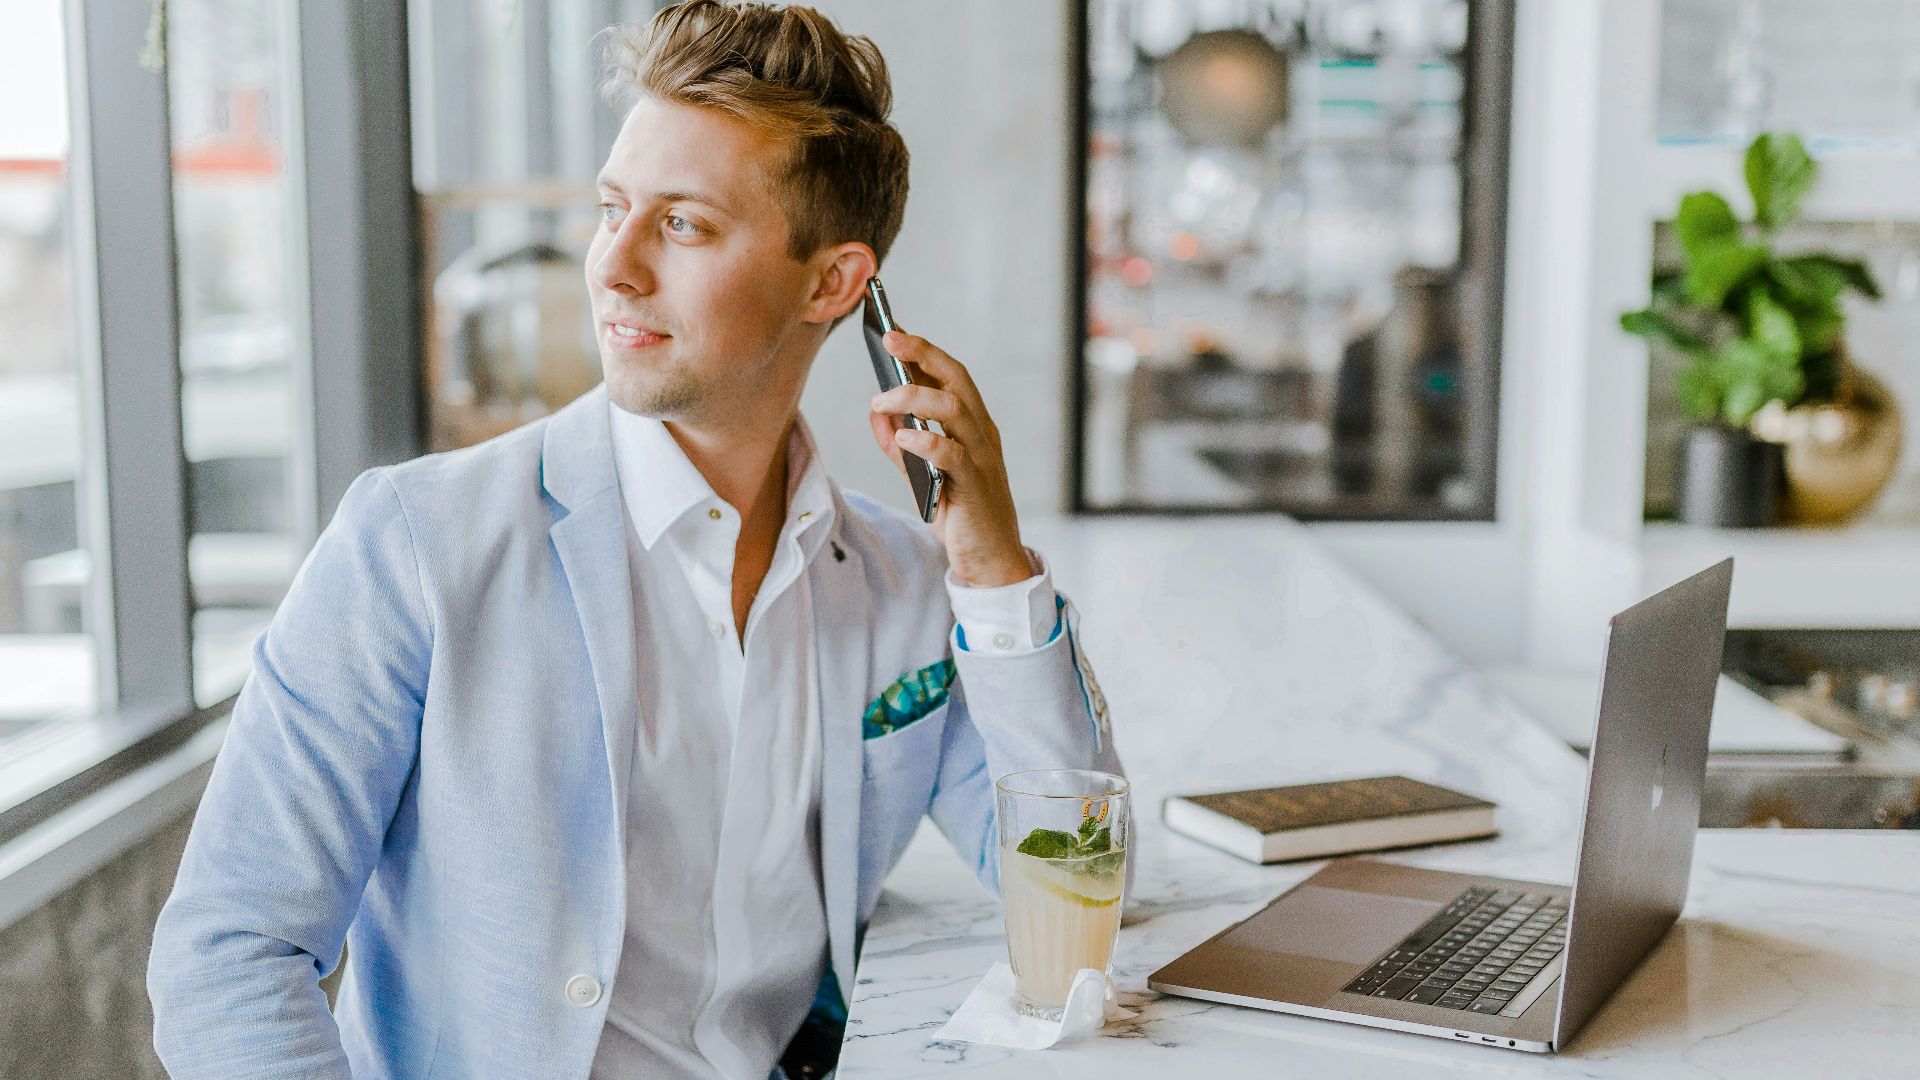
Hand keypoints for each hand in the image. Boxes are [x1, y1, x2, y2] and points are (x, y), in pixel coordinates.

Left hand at [868, 330, 1030, 587]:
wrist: (990, 560)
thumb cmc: (960, 514)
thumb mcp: (923, 474)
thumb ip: (900, 444)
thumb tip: (876, 412)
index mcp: (973, 426)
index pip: (951, 376)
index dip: (924, 350)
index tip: (894, 331)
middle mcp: (981, 434)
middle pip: (956, 379)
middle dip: (923, 354)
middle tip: (890, 338)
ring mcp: (981, 458)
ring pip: (954, 409)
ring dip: (914, 396)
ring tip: (880, 399)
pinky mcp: (974, 485)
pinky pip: (952, 454)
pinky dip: (926, 440)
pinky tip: (902, 435)